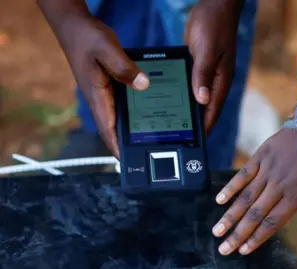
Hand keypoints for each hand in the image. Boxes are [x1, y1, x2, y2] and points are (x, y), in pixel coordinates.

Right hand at [53, 16, 149, 157]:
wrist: (75, 27)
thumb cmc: (88, 38)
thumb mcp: (108, 49)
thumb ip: (124, 68)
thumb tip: (143, 85)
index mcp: (97, 96)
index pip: (108, 129)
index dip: (117, 147)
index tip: (128, 162)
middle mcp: (99, 100)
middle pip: (114, 129)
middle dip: (128, 143)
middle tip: (148, 152)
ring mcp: (103, 95)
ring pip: (118, 118)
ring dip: (130, 129)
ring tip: (151, 138)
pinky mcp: (107, 88)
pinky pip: (121, 105)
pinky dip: (131, 112)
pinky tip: (146, 112)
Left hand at [184, 0, 243, 132]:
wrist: (215, 3)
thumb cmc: (214, 24)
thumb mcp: (207, 50)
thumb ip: (203, 75)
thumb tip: (202, 100)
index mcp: (221, 80)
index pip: (212, 110)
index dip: (204, 127)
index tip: (194, 143)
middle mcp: (215, 80)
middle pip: (205, 108)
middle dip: (194, 123)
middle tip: (178, 137)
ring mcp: (207, 74)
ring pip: (197, 98)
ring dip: (187, 109)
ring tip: (172, 123)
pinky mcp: (198, 66)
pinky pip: (191, 85)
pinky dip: (183, 93)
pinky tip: (171, 99)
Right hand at [211, 129, 296, 255]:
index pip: (272, 223)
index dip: (256, 238)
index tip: (244, 250)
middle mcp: (279, 185)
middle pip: (254, 214)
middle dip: (237, 234)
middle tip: (223, 248)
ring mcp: (269, 168)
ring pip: (245, 197)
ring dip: (230, 216)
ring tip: (217, 230)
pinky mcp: (263, 154)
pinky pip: (244, 173)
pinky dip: (231, 187)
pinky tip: (219, 199)